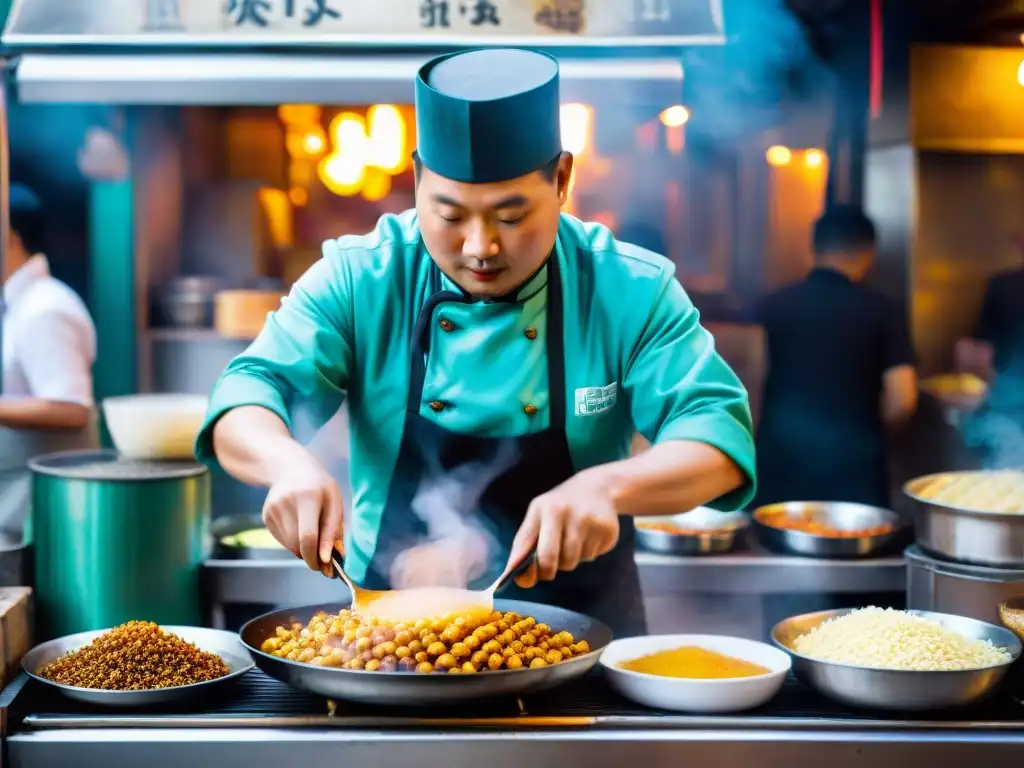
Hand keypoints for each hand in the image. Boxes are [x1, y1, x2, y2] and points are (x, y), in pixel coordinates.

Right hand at [262, 450, 343, 576]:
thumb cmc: (319, 486)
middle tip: (323, 557)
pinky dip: (294, 541)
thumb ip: (333, 530)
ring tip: (313, 534)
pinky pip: (282, 540)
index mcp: (307, 497)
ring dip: (303, 549)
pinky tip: (299, 525)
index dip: (315, 556)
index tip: (324, 567)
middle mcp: (285, 503)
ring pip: (290, 545)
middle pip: (297, 544)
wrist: (290, 468)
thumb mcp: (334, 502)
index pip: (308, 536)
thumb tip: (327, 559)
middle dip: (311, 556)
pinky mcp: (265, 516)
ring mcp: (272, 510)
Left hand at [507, 469, 619, 587]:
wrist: (597, 487)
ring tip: (571, 540)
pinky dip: (588, 552)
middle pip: (560, 560)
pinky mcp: (609, 530)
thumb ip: (524, 545)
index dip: (535, 570)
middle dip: (551, 570)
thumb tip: (519, 578)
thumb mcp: (537, 515)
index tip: (530, 577)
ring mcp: (592, 522)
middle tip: (550, 566)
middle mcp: (571, 514)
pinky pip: (593, 556)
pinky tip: (588, 536)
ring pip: (576, 561)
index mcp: (549, 509)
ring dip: (570, 559)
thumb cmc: (559, 505)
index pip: (540, 550)